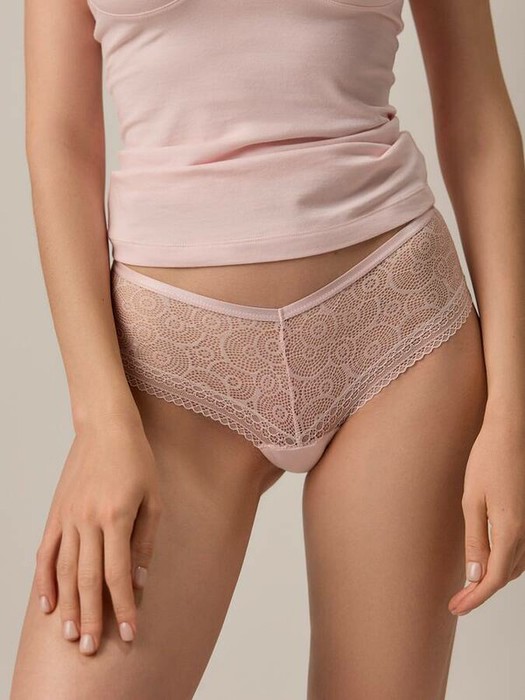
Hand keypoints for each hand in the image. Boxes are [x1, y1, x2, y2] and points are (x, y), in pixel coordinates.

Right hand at [35, 415, 162, 654]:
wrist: (106, 428)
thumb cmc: (137, 460)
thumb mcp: (154, 497)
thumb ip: (146, 539)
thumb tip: (140, 580)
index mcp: (117, 517)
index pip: (118, 574)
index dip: (123, 608)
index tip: (128, 634)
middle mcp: (88, 521)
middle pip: (87, 579)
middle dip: (90, 617)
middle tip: (90, 649)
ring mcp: (68, 518)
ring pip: (64, 571)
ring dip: (67, 606)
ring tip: (69, 635)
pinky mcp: (56, 513)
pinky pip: (46, 552)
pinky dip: (44, 580)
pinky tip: (46, 604)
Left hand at [449, 408, 524, 615]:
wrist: (510, 433)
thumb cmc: (487, 460)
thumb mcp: (472, 500)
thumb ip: (475, 540)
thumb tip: (475, 574)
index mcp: (511, 531)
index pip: (494, 579)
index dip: (475, 598)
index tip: (456, 608)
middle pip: (505, 575)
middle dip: (481, 591)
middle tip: (457, 601)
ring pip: (515, 565)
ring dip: (494, 578)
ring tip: (468, 586)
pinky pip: (520, 551)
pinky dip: (504, 563)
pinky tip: (488, 561)